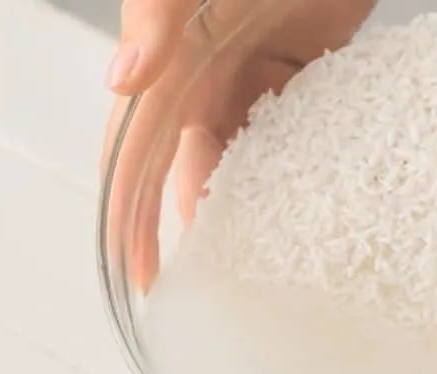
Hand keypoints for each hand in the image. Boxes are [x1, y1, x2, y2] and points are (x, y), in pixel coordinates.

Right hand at [103, 0, 372, 286]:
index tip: (139, 273)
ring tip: (263, 259)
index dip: (131, 212)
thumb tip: (121, 83)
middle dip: (193, 221)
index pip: (136, 149)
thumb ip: (154, 18)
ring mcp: (254, 68)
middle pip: (189, 162)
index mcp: (166, 57)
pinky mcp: (303, 63)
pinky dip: (301, 163)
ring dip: (248, 202)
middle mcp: (202, 69)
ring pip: (244, 154)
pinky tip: (315, 203)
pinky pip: (295, 127)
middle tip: (214, 283)